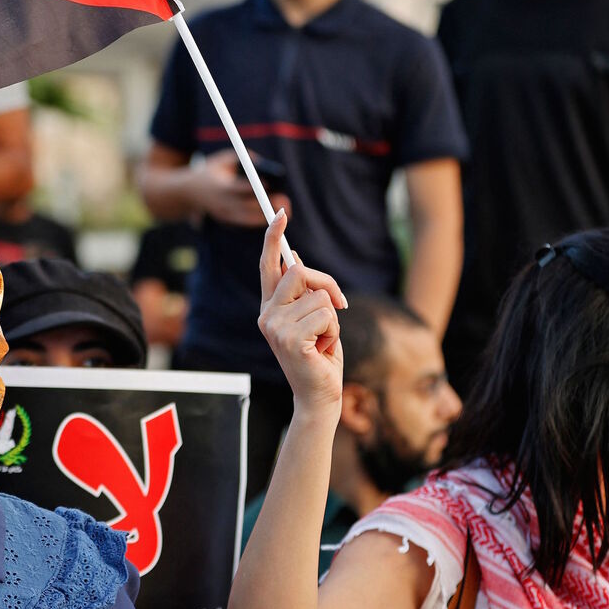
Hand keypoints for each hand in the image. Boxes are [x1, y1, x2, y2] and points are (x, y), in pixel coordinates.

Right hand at [194, 151, 289, 227]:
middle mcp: (222, 203)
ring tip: (284, 210)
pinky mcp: (226, 220)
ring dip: (266, 214)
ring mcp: (223, 214)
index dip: (255, 187)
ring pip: (248, 217)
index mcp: (220, 187)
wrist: (187, 192)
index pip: (239, 188)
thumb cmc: (210, 171)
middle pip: (247, 205)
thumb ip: (242, 158)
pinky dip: (258, 219)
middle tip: (284, 200)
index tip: (271, 183)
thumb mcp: (222, 159)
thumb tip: (261, 163)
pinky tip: (271, 216)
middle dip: (266, 204)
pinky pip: (245, 222)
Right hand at [257, 211, 344, 406]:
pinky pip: (325, 315)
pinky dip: (334, 331)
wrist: (319, 396)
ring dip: (333, 319)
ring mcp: (275, 328)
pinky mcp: (290, 340)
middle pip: (299, 272)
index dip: (273, 238)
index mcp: (270, 308)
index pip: (269, 266)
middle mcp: (267, 315)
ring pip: (319, 297)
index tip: (280, 213)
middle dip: (327, 284)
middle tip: (341, 306)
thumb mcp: (312, 318)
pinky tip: (324, 349)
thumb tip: (293, 256)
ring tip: (324, 341)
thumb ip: (302, 292)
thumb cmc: (320, 357)